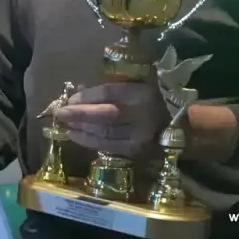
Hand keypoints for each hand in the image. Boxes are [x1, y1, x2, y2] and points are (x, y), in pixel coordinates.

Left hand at [54, 82, 168, 156]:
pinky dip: (89, 141)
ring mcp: (139, 136)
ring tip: (65, 124)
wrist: (178, 124)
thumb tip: (78, 94)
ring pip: (105, 133)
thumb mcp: (133, 86)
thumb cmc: (149, 99)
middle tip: (60, 113)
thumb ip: (109, 90)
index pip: (110, 93)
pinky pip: (108, 147)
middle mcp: (141, 115)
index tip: (70, 99)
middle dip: (79, 114)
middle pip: (105, 115)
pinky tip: (75, 136)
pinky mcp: (136, 151)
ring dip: (81, 129)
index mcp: (142, 93)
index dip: (87, 96)